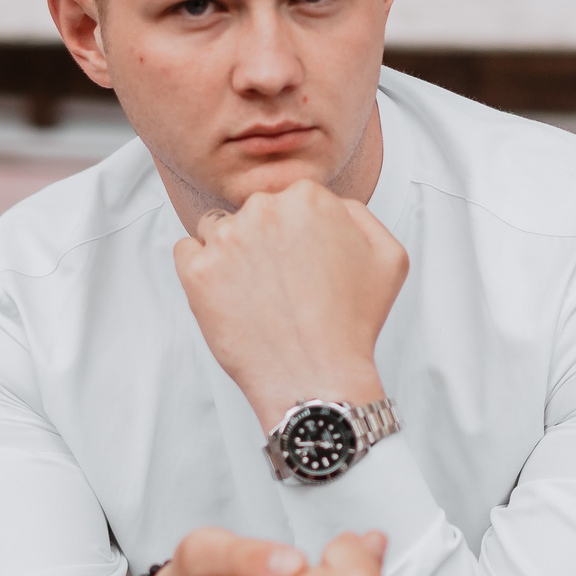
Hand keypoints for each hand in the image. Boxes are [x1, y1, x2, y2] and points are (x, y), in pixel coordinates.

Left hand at [171, 182, 407, 429]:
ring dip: (231, 253)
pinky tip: (227, 294)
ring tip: (254, 293)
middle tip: (281, 285)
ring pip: (217, 229)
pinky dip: (201, 269)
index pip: (289, 199)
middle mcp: (264, 209)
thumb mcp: (388, 256)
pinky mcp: (197, 271)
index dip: (296, 234)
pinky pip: (186, 252)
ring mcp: (227, 240)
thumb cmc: (353, 324)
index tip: (301, 263)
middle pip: (253, 211)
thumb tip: (330, 204)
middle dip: (263, 241)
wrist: (317, 377)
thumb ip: (358, 214)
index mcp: (308, 198)